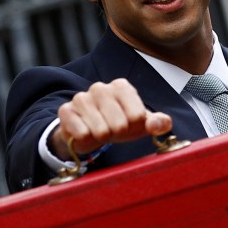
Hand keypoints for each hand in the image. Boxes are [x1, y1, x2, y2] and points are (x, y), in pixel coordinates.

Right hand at [51, 79, 171, 158]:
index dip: (135, 127)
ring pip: (101, 131)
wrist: (87, 131)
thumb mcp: (141, 125)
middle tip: (112, 130)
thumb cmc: (118, 125)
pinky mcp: (66, 111)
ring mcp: (81, 98)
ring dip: (102, 138)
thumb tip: (161, 125)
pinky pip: (82, 134)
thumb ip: (158, 123)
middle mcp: (100, 88)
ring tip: (99, 131)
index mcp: (121, 87)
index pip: (138, 116)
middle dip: (118, 134)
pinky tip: (85, 132)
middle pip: (120, 125)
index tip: (128, 124)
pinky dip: (86, 140)